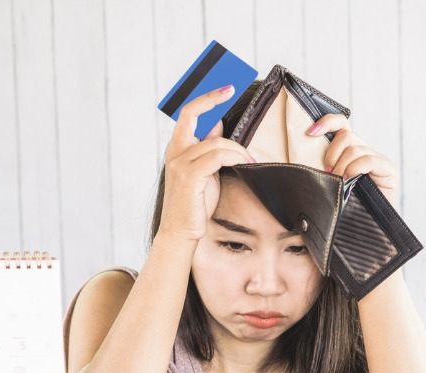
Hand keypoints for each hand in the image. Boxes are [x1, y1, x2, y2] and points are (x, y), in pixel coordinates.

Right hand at [160, 85, 254, 240]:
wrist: (181, 232)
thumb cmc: (195, 203)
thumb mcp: (204, 171)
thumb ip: (209, 150)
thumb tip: (221, 127)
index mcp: (177, 148)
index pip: (188, 113)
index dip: (207, 98)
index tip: (226, 87)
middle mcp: (175, 151)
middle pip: (195, 115)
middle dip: (214, 99)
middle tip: (233, 90)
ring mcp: (179, 163)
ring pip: (216, 142)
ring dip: (239, 149)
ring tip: (251, 159)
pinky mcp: (188, 176)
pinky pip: (217, 156)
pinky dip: (235, 157)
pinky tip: (246, 163)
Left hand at [307, 114, 397, 204]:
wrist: (364, 229)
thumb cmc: (343, 208)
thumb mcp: (327, 184)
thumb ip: (320, 170)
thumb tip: (299, 158)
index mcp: (348, 151)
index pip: (341, 124)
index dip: (326, 123)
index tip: (310, 133)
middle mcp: (364, 151)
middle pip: (345, 134)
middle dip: (331, 152)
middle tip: (326, 171)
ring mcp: (377, 160)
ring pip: (354, 148)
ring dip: (341, 165)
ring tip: (337, 181)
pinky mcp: (388, 170)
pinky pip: (369, 160)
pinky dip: (355, 168)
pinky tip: (348, 180)